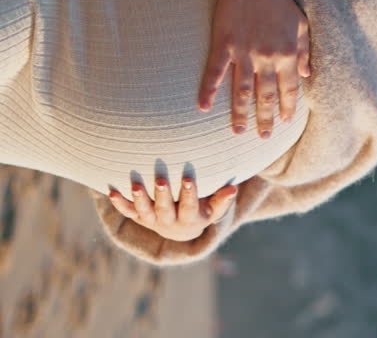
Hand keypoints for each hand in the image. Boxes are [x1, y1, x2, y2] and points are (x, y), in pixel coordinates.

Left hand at [108, 174, 237, 241]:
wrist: (181, 230)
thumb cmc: (201, 212)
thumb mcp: (214, 210)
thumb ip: (222, 200)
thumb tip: (233, 189)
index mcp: (188, 219)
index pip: (189, 207)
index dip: (189, 194)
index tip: (190, 179)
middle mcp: (168, 222)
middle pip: (164, 210)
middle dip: (162, 196)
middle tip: (161, 180)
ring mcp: (152, 220)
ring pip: (144, 212)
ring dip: (139, 199)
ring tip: (136, 185)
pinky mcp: (139, 217)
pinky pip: (128, 212)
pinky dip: (120, 203)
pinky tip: (112, 192)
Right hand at [198, 0, 310, 138]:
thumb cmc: (280, 1)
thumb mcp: (301, 25)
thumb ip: (304, 51)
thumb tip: (308, 75)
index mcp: (287, 55)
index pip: (289, 90)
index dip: (287, 108)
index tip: (284, 122)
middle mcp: (267, 59)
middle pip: (266, 96)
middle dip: (265, 119)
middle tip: (262, 137)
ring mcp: (244, 53)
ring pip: (242, 91)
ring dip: (240, 114)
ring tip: (238, 132)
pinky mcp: (224, 45)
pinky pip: (215, 72)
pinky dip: (208, 90)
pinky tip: (203, 107)